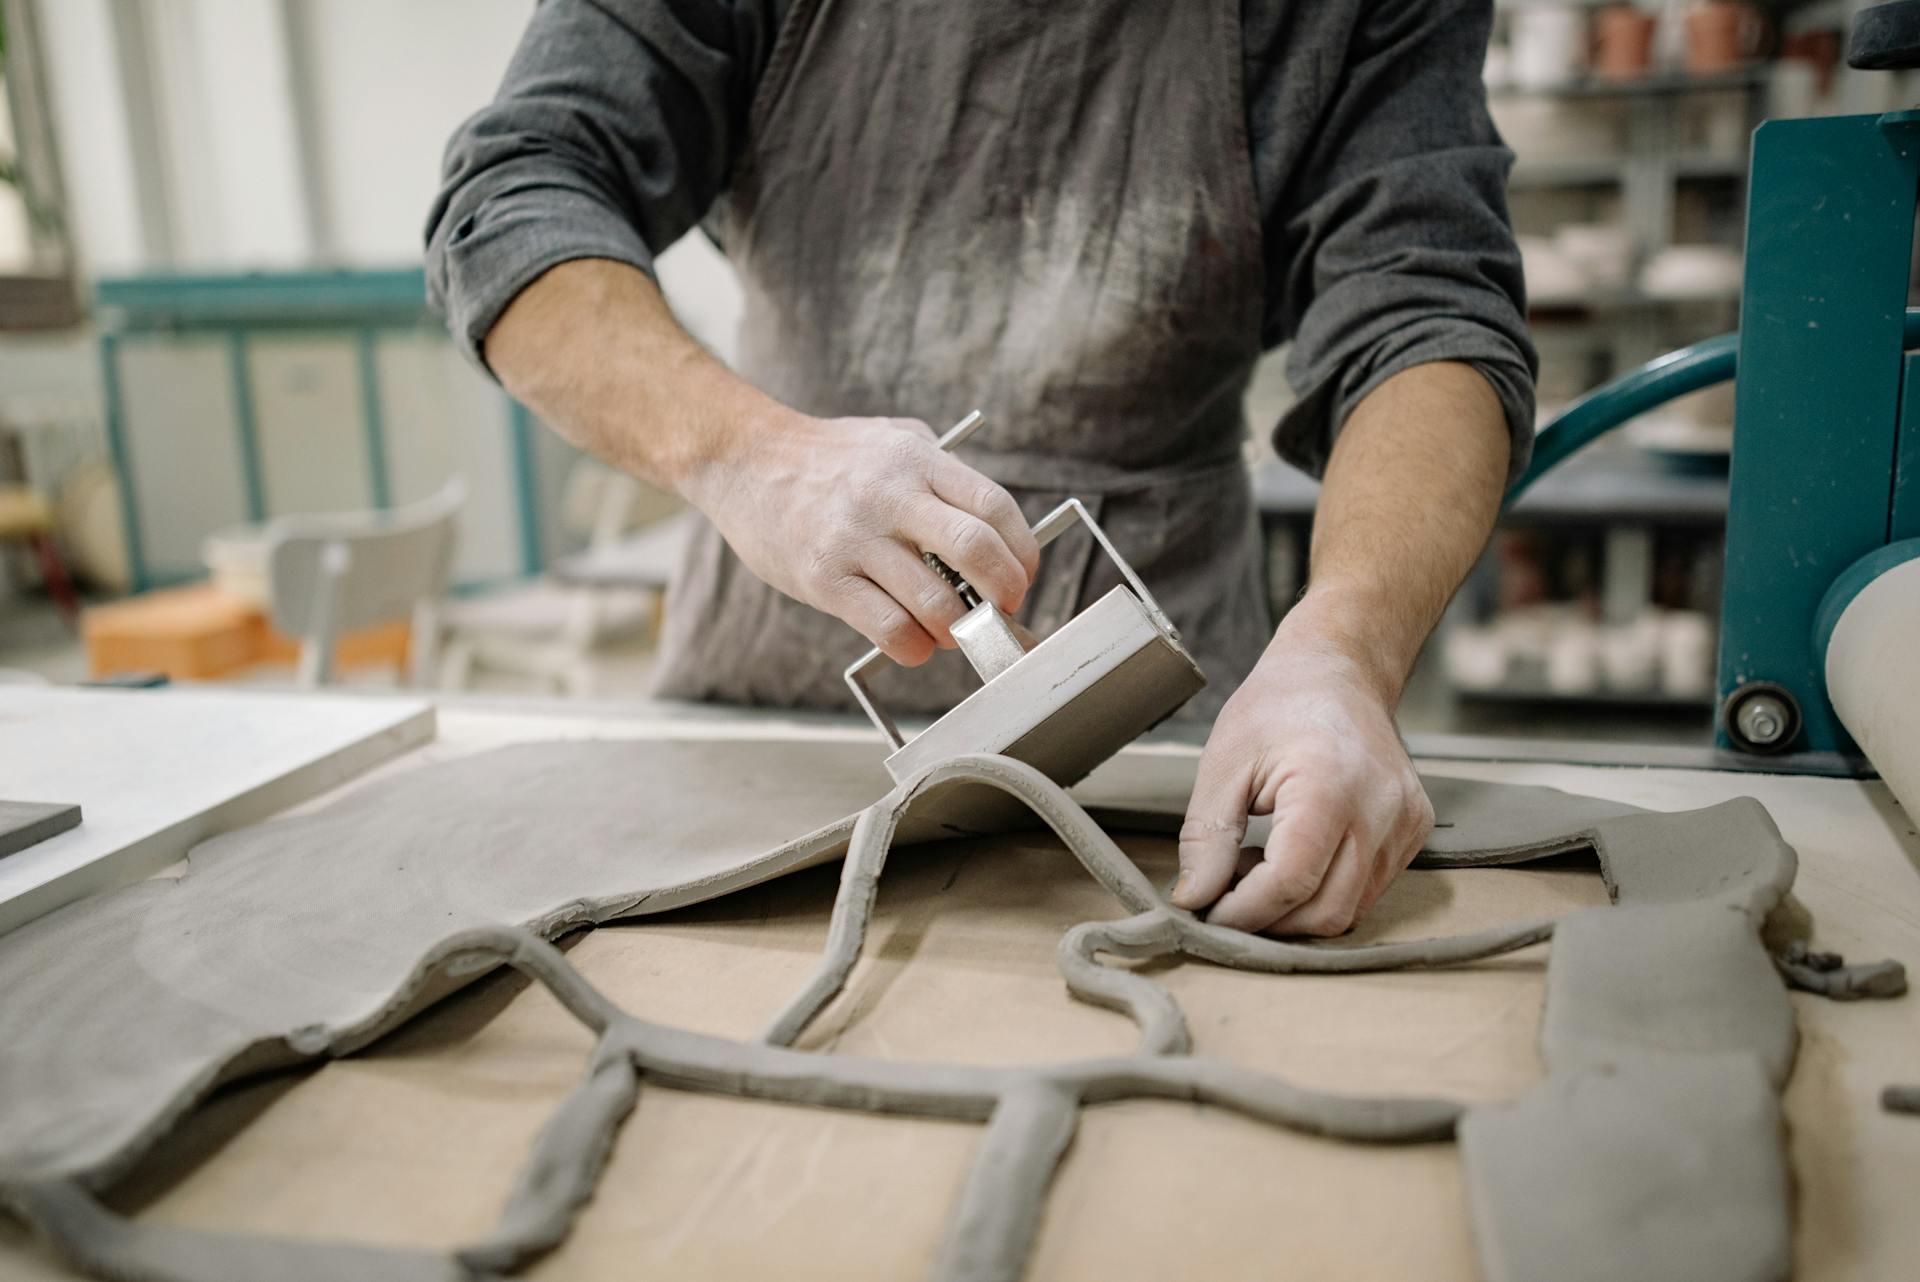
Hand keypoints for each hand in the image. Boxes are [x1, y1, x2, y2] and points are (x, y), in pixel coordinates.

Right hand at [684, 411, 1040, 665]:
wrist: (744, 460)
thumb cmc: (827, 456)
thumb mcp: (892, 438)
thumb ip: (942, 471)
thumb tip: (994, 526)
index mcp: (917, 460)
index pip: (994, 507)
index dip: (1022, 551)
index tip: (1022, 575)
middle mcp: (890, 496)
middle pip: (975, 550)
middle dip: (1004, 592)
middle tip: (1002, 609)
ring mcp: (855, 539)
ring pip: (934, 601)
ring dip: (957, 628)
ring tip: (953, 630)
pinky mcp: (824, 578)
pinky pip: (888, 627)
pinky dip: (915, 647)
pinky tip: (916, 644)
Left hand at [1171, 627, 1433, 936]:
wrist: (1339, 670)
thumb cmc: (1280, 705)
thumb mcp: (1223, 763)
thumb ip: (1205, 836)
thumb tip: (1193, 898)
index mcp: (1329, 787)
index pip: (1289, 882)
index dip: (1242, 911)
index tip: (1207, 911)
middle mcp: (1381, 811)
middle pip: (1324, 912)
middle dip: (1267, 918)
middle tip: (1227, 888)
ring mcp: (1406, 824)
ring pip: (1349, 910)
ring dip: (1295, 908)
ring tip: (1257, 864)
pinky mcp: (1414, 831)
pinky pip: (1368, 890)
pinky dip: (1324, 891)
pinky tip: (1293, 855)